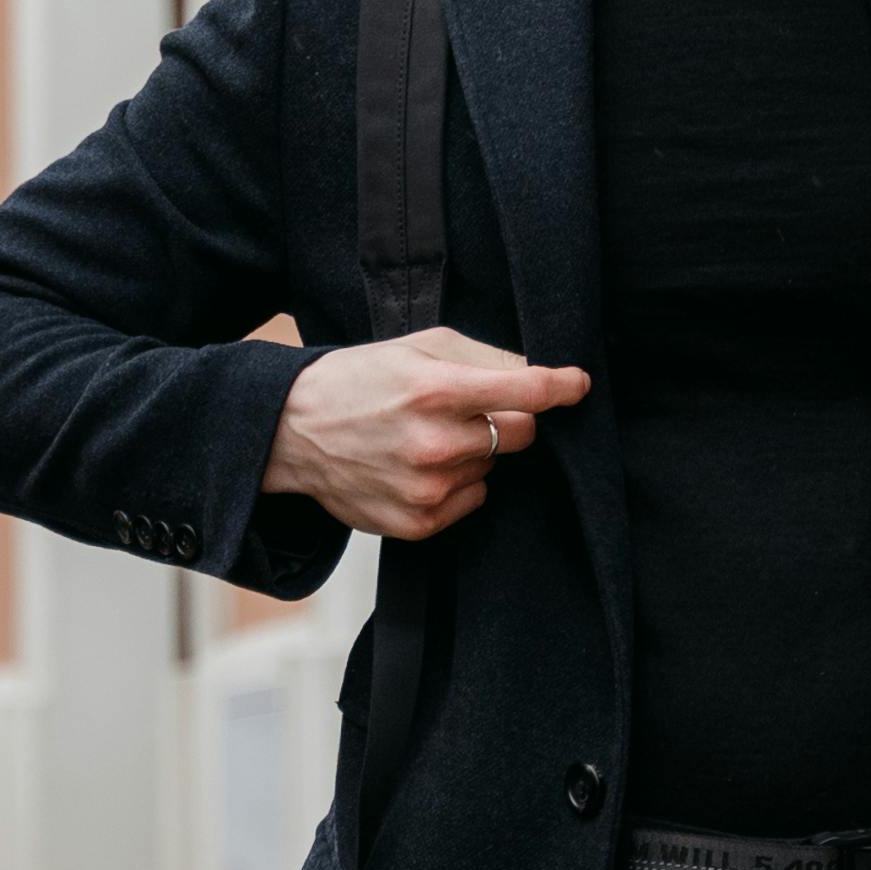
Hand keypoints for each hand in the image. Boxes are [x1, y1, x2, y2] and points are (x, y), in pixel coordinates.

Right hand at [264, 328, 588, 538]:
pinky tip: (418, 467)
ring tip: (425, 438)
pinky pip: (473, 501)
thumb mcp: (417, 347)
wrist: (292, 431)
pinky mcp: (419, 523)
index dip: (561, 386)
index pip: (526, 393)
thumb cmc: (359, 380)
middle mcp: (435, 444)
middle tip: (464, 411)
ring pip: (495, 468)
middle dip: (506, 419)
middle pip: (521, 434)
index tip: (578, 385)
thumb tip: (537, 373)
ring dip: (475, 453)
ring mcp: (427, 489)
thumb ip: (482, 358)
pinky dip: (458, 485)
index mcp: (435, 391)